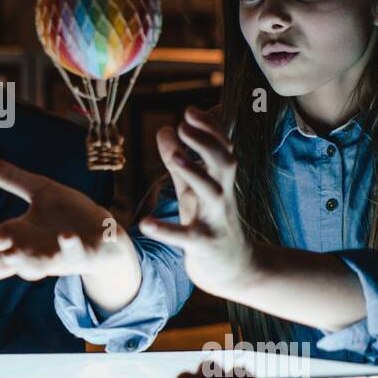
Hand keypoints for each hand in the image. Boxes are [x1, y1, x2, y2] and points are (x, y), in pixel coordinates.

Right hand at [0, 156, 140, 309]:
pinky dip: (68, 248)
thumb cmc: (69, 216)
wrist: (107, 235)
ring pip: (32, 268)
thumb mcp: (39, 191)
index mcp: (17, 238)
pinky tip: (65, 236)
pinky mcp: (82, 255)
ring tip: (9, 254)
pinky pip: (73, 256)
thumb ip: (10, 178)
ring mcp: (55, 258)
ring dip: (20, 263)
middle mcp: (31, 253)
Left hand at [139, 106, 256, 299]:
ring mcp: (215, 219)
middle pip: (224, 162)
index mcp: (220, 179)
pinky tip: (145, 223)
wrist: (231, 268)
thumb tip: (164, 128)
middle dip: (206, 142)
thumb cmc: (208, 219)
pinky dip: (166, 230)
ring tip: (175, 156)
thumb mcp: (192, 188)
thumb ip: (178, 161)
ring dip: (195, 171)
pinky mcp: (203, 244)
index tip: (189, 110)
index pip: (222, 146)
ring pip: (212, 191)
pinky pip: (186, 236)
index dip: (209, 127)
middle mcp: (222, 194)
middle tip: (183, 124)